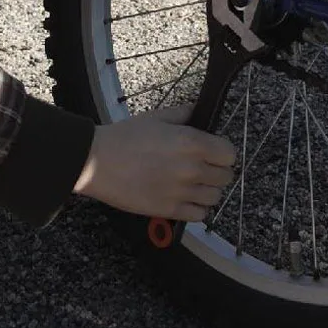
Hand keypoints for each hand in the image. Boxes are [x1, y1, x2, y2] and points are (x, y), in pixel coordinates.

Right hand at [73, 105, 236, 220]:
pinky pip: (200, 215)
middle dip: (217, 170)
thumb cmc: (125, 136)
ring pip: (215, 197)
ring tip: (194, 184)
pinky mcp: (170, 211)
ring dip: (208, 190)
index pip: (229, 154)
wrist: (97, 162)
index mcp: (192, 143)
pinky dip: (197, 208)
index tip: (213, 151)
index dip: (223, 152)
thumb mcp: (156, 117)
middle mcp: (192, 169)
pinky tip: (186, 198)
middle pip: (226, 177)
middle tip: (203, 167)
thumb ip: (183, 113)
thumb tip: (198, 112)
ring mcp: (182, 193)